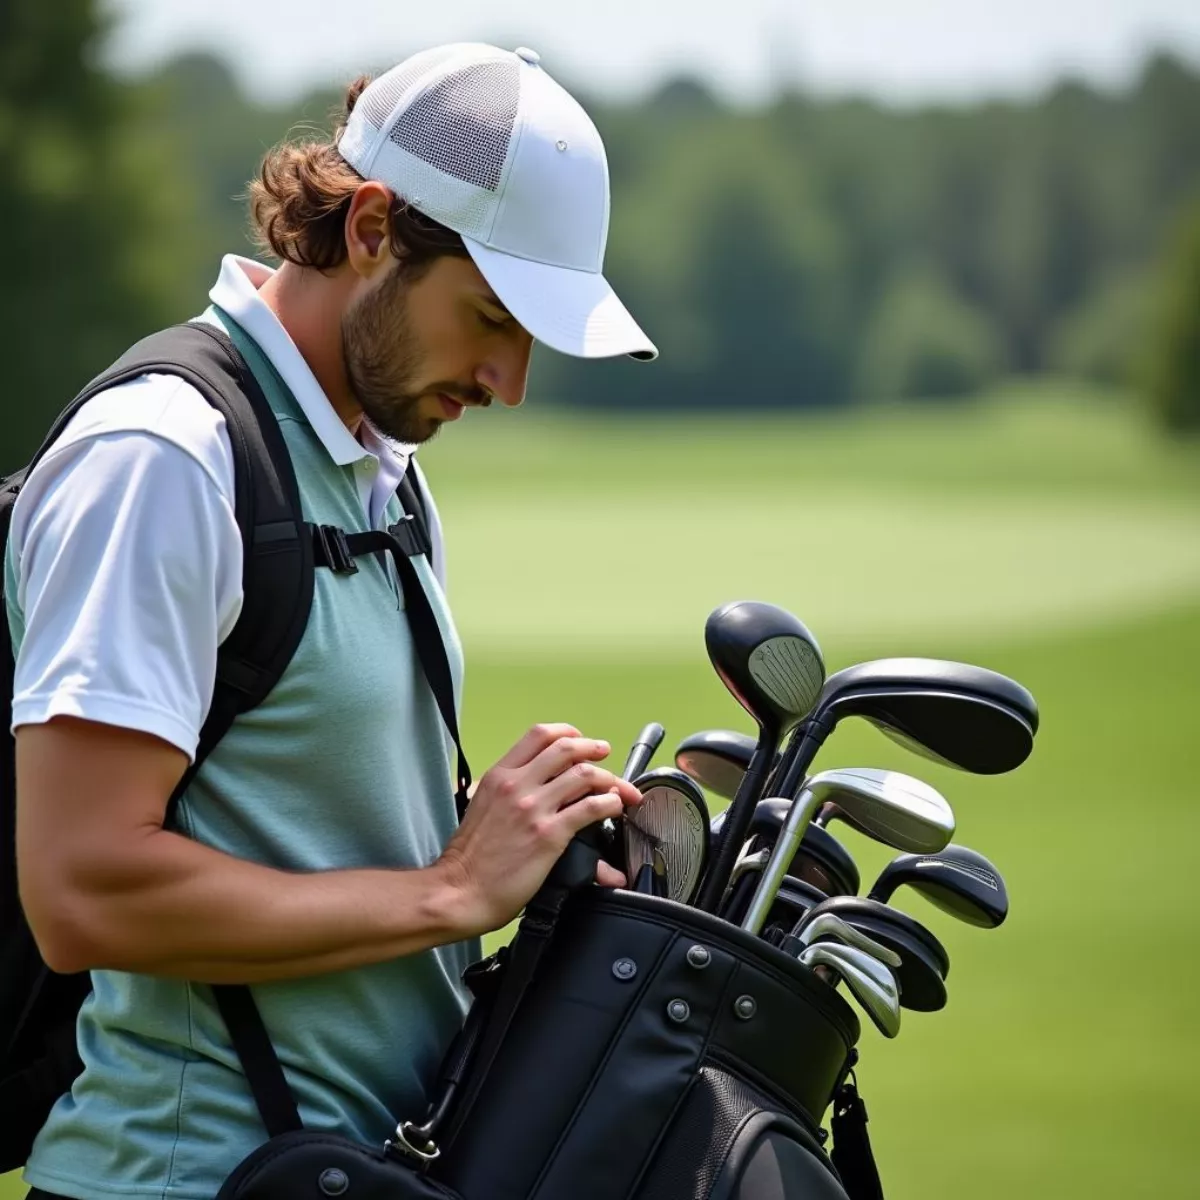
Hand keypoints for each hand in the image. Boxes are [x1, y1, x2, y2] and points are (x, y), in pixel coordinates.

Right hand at [436, 724, 642, 935]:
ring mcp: (534, 808)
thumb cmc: (468, 858)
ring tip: (618, 788)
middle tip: (605, 754)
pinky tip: (614, 808)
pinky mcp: (549, 834)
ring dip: (609, 778)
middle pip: (567, 749)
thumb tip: (532, 790)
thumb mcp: (481, 807)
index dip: (566, 732)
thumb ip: (506, 792)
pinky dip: (610, 803)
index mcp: (499, 775)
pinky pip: (591, 808)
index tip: (579, 739)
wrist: (460, 891)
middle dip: (593, 748)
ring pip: (584, 775)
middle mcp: (517, 785)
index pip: (538, 735)